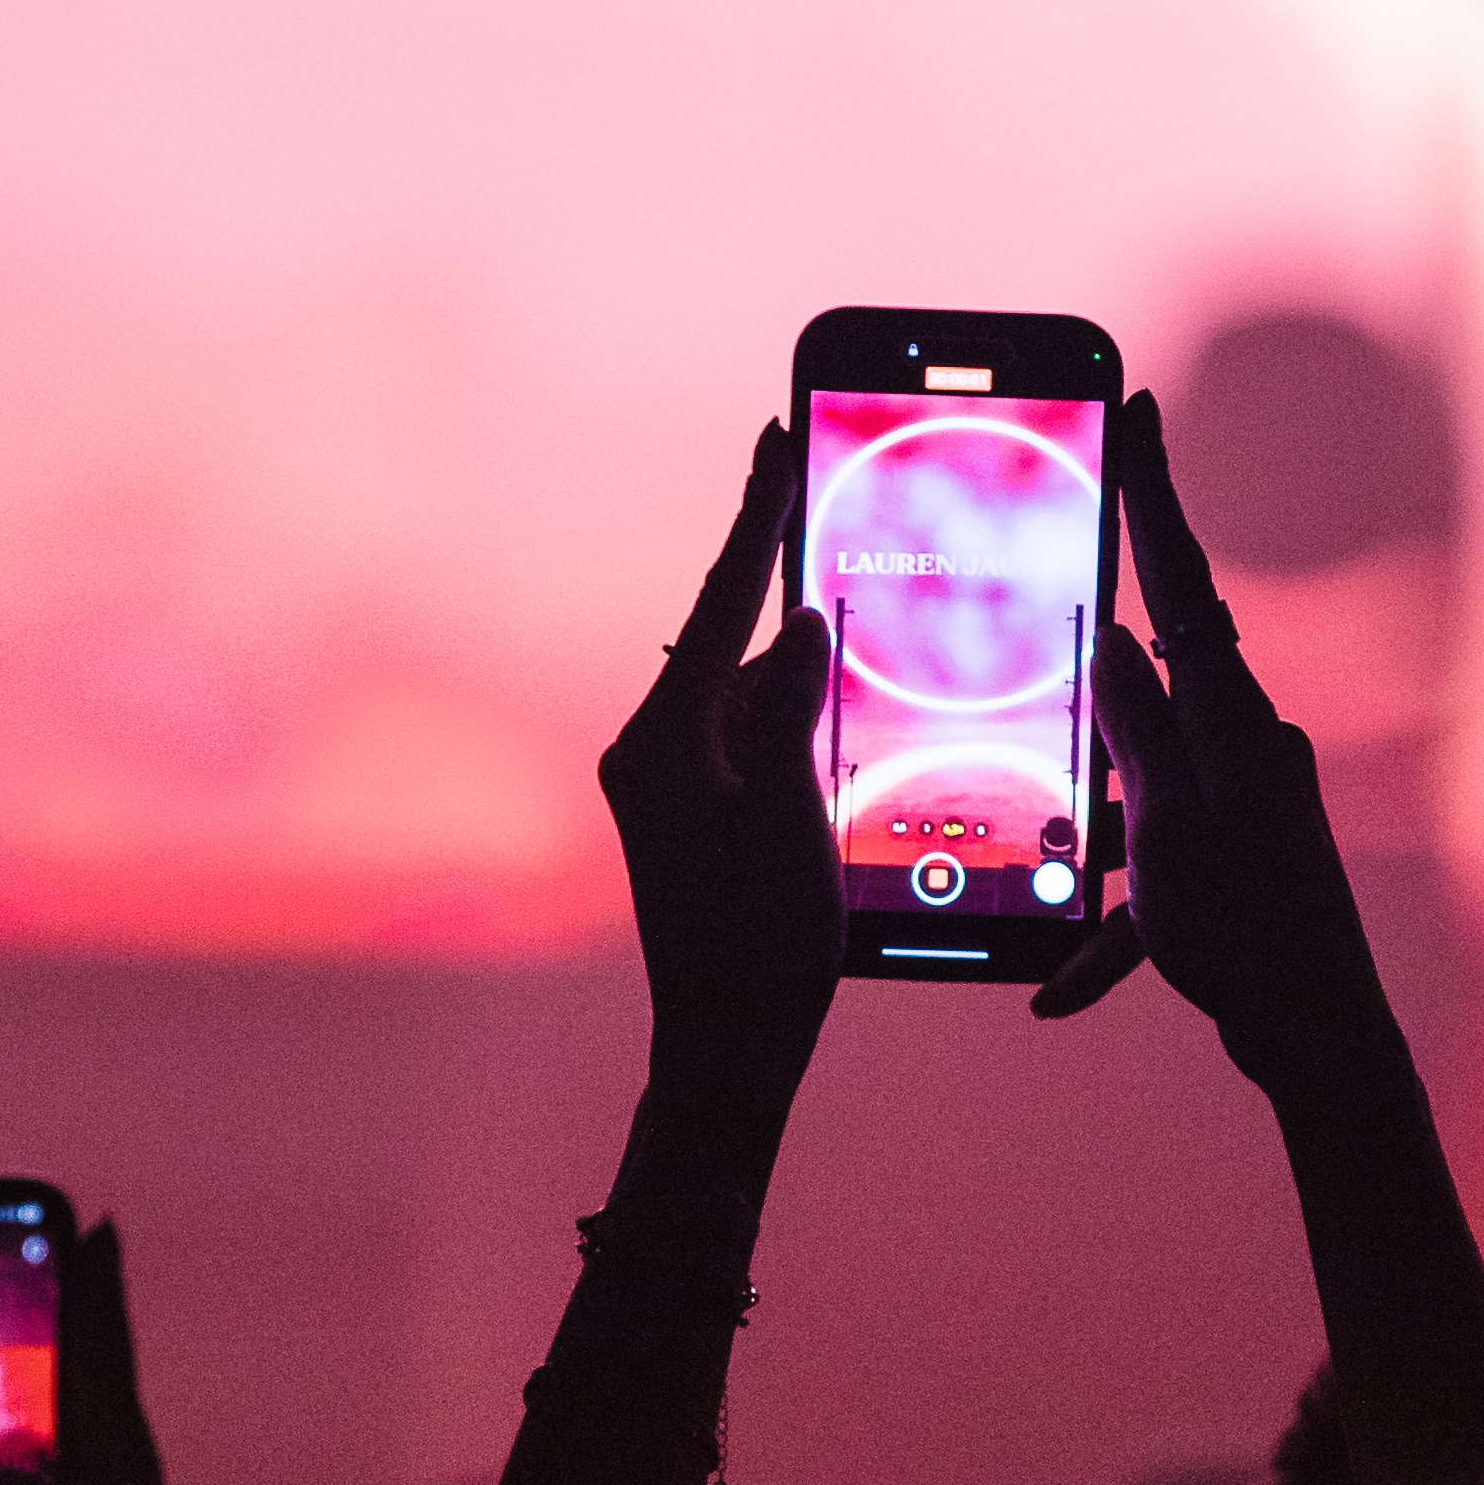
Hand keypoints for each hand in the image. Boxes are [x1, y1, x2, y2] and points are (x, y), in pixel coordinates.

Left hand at [602, 421, 841, 1123]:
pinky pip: (753, 741)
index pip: (720, 601)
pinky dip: (795, 722)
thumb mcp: (785, 813)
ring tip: (832, 619)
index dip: (759, 516)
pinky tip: (830, 721)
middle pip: (731, 640)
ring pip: (747, 693)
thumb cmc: (755, 944)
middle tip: (813, 489)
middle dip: (783, 584)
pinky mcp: (695, 819)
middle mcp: (651, 754)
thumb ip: (787, 706)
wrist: (725, 1049)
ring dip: (796, 665)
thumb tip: (796, 618)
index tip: (776, 435)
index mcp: (660, 742)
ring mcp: (669, 789)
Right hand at [1034, 392, 1401, 1100]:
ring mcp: (1244, 798)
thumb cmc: (1248, 936)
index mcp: (1231, 720)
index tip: (1137, 409)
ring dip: (1093, 850)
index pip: (1179, 580)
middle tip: (1047, 642)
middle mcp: (1245, 743)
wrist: (1323, 1037)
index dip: (1153, 493)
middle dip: (1090, 692)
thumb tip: (1116, 640)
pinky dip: (1112, 923)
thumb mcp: (1166, 830)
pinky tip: (1066, 989)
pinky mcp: (1239, 853)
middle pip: (1148, 681)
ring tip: (1066, 920)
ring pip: (1138, 790)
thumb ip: (1136, 732)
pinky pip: (1156, 866)